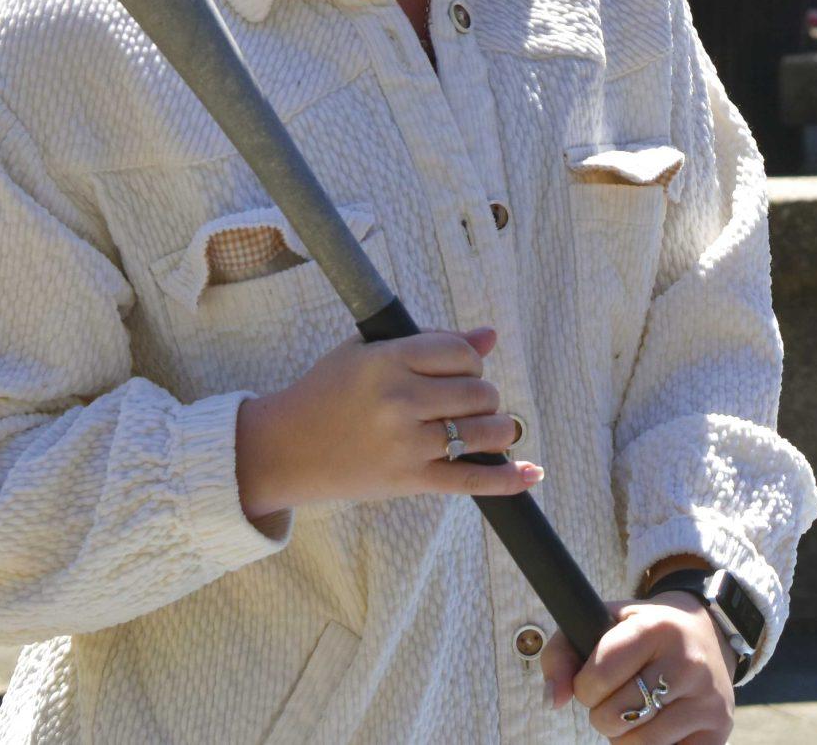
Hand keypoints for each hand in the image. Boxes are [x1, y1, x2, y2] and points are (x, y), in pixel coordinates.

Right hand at [234, 326, 539, 518]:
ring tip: (487, 428)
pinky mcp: (410, 481)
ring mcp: (407, 444)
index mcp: (387, 361)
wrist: (285, 449)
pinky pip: (472, 480)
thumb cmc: (326, 392)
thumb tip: (489, 336)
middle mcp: (400, 401)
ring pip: (484, 431)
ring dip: (497, 428)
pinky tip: (532, 472)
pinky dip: (508, 478)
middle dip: (482, 394)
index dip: (468, 360)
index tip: (459, 370)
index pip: (458, 351)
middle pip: (478, 391)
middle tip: (465, 401)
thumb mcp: (366, 352)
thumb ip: (429, 341)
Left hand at [540, 593, 734, 740]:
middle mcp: (688, 662)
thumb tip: (554, 701)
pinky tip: (661, 726)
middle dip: (603, 712)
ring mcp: (707, 699)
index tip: (593, 679)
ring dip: (625, 736)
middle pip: (613, 716)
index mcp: (656, 628)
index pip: (597, 677)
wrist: (707, 634)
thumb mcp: (603, 623)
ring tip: (638, 711)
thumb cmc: (643, 632)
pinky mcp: (718, 731)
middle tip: (618, 696)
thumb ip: (562, 653)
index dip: (584, 686)